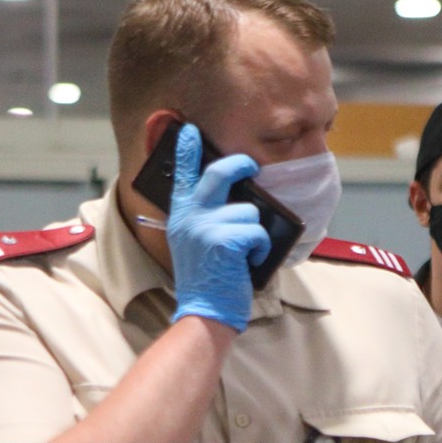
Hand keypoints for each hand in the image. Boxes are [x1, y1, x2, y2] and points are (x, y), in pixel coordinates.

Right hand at [165, 123, 271, 332]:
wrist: (205, 311)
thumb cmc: (206, 279)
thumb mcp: (193, 243)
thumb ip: (203, 218)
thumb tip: (234, 199)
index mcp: (181, 216)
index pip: (183, 176)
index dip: (186, 151)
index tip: (189, 131)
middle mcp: (190, 216)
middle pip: (219, 174)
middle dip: (239, 165)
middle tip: (251, 165)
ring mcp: (206, 226)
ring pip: (248, 210)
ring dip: (254, 231)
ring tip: (244, 252)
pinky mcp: (225, 240)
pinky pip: (257, 231)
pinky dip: (260, 248)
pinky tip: (250, 261)